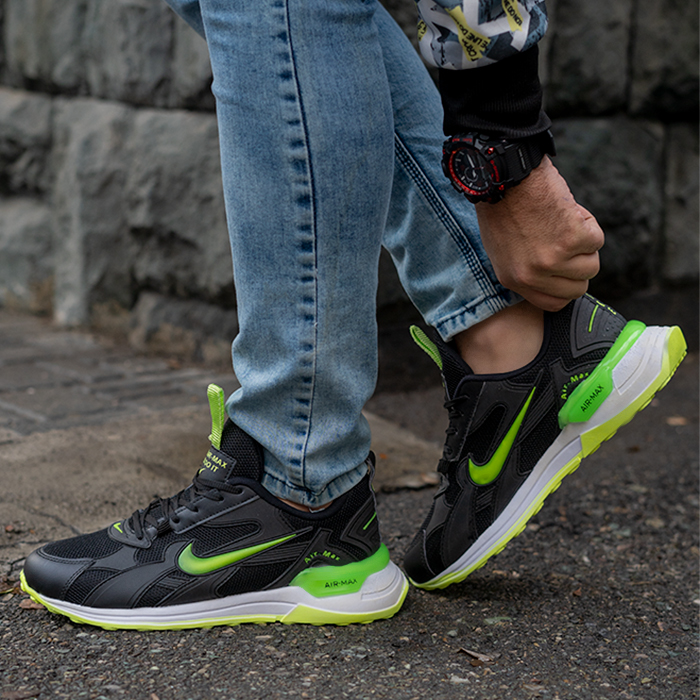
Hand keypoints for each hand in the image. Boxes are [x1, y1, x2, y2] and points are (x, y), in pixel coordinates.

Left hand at [475, 156, 603, 311]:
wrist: (507, 175)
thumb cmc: (505, 205)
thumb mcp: (504, 248)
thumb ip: (527, 268)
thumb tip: (554, 278)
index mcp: (513, 279)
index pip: (553, 303)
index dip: (565, 286)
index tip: (567, 271)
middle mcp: (532, 275)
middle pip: (578, 288)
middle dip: (579, 264)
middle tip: (568, 241)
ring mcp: (552, 259)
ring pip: (591, 265)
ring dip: (584, 242)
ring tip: (562, 221)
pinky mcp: (572, 239)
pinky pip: (596, 239)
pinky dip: (588, 222)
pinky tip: (566, 209)